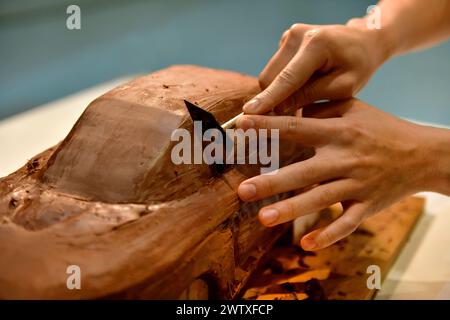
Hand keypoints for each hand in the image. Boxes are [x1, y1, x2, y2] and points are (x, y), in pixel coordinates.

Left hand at [236, 99, 449, 249]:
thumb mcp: (354, 108)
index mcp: (339, 131)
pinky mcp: (368, 205)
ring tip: (263, 218)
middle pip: (304, 170)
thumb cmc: (382, 128)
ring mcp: (357, 184)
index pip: (297, 128)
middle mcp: (345, 158)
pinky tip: (307, 243)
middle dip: (271, 181)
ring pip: (320, 199)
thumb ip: (320, 107)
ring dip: (291, 210)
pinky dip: (329, 234)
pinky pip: (347, 223)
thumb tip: (285, 106)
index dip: (268, 127)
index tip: (240, 125)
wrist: (423, 154)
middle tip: (242, 190)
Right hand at [243, 23, 389, 114]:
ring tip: (300, 100)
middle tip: (287, 117)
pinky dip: (282, 83)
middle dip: (273, 100)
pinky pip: (275, 70)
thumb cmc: (358, 65)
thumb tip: (279, 108)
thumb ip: (310, 96)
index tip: (249, 113)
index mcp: (316, 44)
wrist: (363, 41)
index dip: (268, 99)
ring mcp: (289, 36)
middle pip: (270, 77)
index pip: (287, 78)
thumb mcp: (343, 87)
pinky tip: (301, 85)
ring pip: (269, 75)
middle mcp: (297, 35)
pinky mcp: (285, 41)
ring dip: (278, 92)